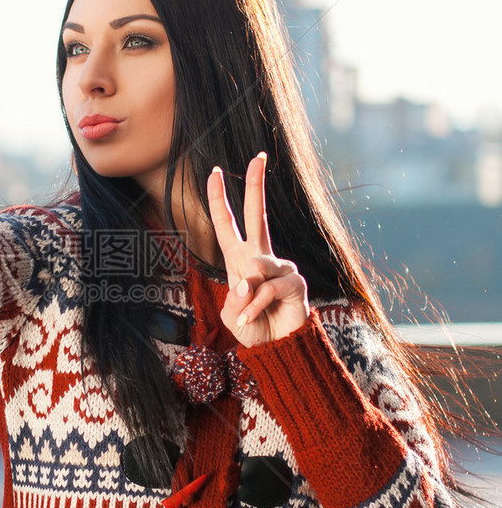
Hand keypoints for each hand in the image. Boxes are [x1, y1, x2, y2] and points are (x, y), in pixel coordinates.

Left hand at [207, 152, 309, 346]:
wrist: (276, 349)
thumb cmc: (252, 327)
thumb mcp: (231, 313)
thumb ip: (235, 295)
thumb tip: (250, 278)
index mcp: (239, 260)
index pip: (228, 223)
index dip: (218, 199)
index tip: (214, 172)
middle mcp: (260, 257)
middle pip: (256, 214)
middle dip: (255, 185)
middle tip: (257, 157)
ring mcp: (280, 267)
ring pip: (258, 267)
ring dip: (247, 297)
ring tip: (245, 316)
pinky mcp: (294, 281)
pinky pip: (268, 288)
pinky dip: (257, 306)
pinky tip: (254, 317)